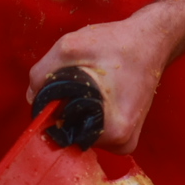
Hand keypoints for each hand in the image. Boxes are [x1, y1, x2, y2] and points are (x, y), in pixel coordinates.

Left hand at [26, 0, 184, 153]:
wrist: (151, 40)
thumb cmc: (115, 43)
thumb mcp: (69, 48)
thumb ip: (41, 74)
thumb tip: (32, 99)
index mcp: (112, 131)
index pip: (64, 132)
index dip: (53, 109)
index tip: (61, 89)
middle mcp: (122, 144)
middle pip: (74, 134)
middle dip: (67, 110)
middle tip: (80, 82)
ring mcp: (127, 142)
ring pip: (83, 132)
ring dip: (79, 110)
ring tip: (93, 84)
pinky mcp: (128, 136)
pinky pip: (95, 132)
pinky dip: (90, 114)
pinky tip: (99, 93)